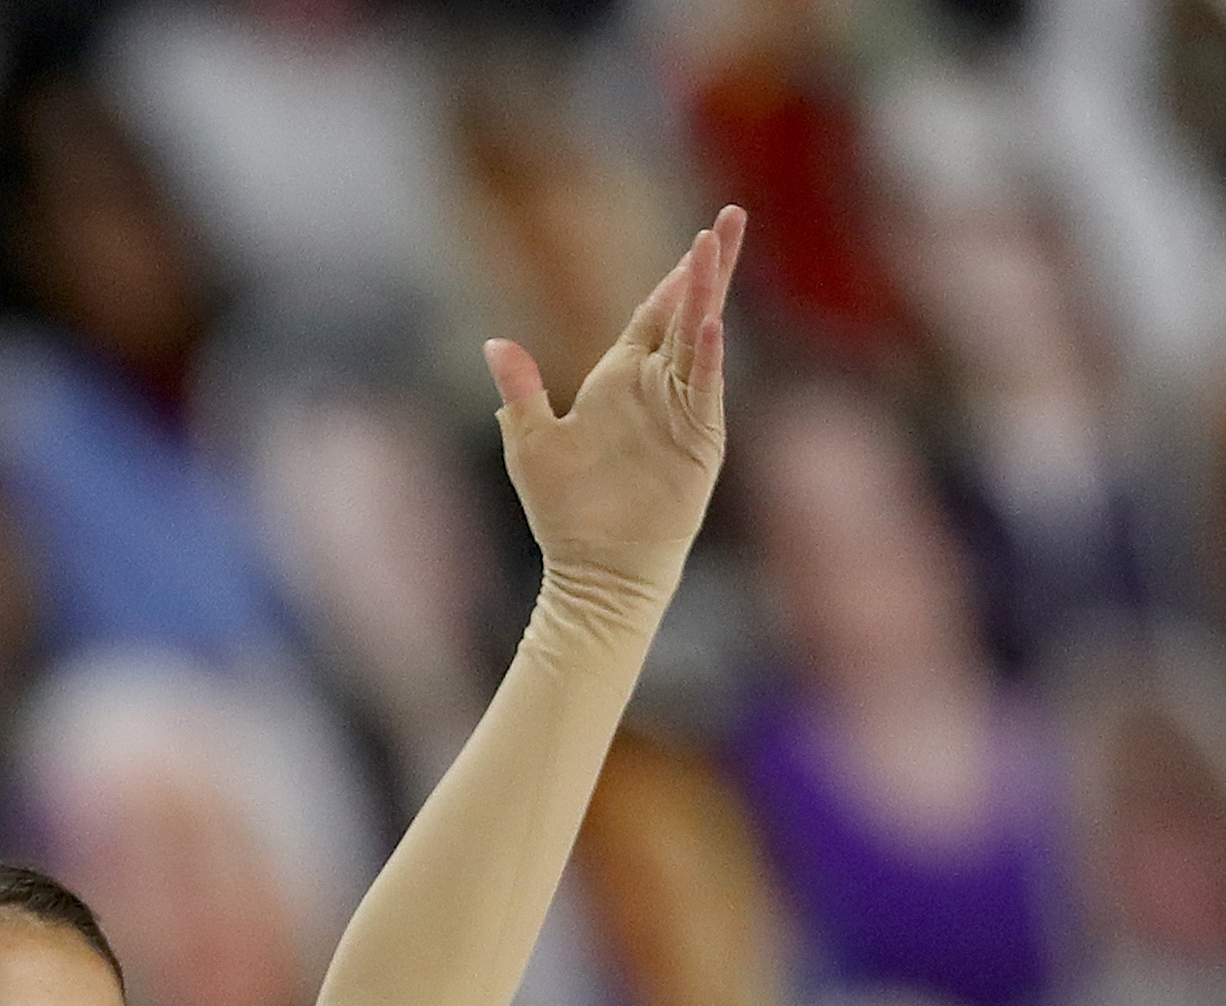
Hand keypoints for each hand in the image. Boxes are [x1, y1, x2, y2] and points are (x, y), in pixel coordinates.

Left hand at [485, 206, 744, 619]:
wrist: (596, 570)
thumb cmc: (564, 513)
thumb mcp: (530, 444)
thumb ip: (520, 391)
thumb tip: (494, 342)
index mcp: (618, 379)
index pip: (652, 314)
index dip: (673, 276)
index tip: (697, 236)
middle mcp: (656, 387)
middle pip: (688, 311)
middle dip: (708, 265)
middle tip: (731, 216)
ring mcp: (681, 411)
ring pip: (702, 339)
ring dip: (711, 294)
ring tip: (720, 247)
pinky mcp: (697, 442)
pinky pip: (704, 390)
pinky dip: (707, 357)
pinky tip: (711, 323)